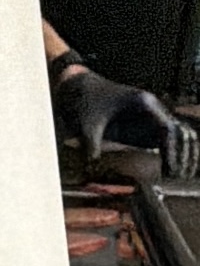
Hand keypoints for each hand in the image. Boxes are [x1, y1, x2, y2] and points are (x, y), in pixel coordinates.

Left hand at [53, 69, 198, 179]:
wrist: (86, 91)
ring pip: (174, 135)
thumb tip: (92, 158)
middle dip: (180, 152)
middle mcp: (152, 109)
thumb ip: (91, 141)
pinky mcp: (144, 124)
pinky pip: (164, 138)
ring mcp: (150, 116)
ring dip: (178, 152)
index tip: (171, 167)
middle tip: (175, 175)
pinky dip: (170, 152)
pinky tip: (169, 169)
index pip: (166, 127)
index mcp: (143, 103)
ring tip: (176, 174)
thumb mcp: (88, 123)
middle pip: (176, 131)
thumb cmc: (89, 104)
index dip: (172, 148)